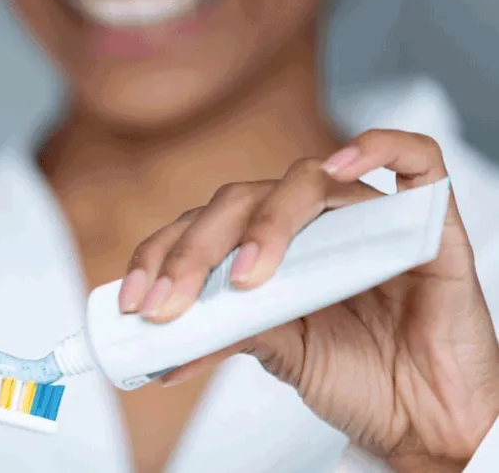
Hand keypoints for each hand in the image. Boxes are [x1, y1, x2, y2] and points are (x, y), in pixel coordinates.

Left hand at [118, 130, 498, 470]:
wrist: (427, 416)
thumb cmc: (359, 378)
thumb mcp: (278, 355)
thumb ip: (230, 332)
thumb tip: (164, 339)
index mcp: (268, 250)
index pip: (203, 228)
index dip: (162, 255)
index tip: (134, 300)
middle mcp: (310, 226)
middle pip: (242, 201)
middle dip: (196, 250)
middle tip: (172, 302)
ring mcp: (366, 218)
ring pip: (307, 180)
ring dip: (268, 223)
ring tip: (246, 277)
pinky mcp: (429, 222)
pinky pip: (415, 160)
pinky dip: (380, 148)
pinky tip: (344, 166)